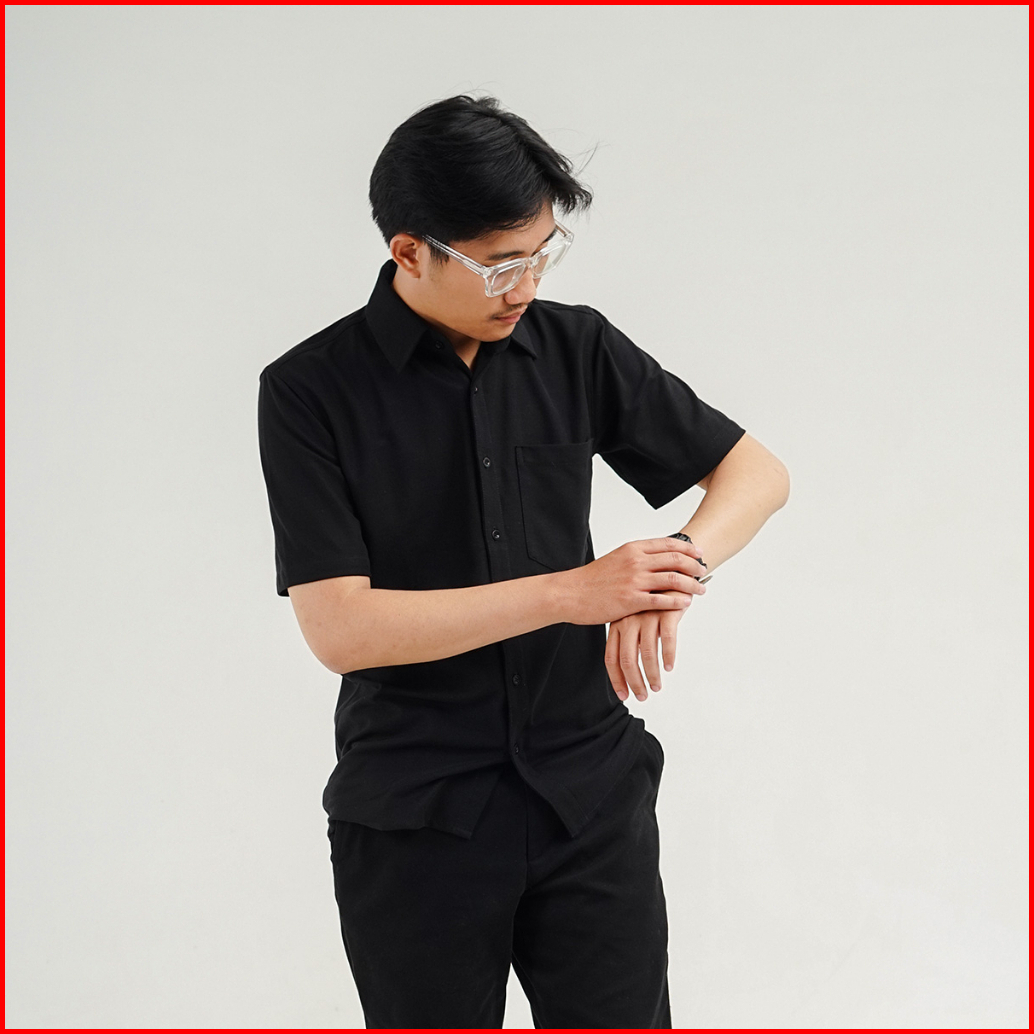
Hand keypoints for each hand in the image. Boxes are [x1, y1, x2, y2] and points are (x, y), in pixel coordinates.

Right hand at [555, 537, 708, 625]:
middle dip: (694, 566)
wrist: (571, 593)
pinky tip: (686, 604)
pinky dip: (677, 602)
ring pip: (673, 579)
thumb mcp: (616, 559)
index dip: (688, 549)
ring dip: (691, 585)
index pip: (667, 544)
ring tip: (700, 590)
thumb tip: (656, 558)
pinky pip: (661, 601)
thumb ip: (636, 557)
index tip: (699, 553)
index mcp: (632, 549)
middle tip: (703, 572)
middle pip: (675, 560)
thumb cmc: (592, 579)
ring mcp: (634, 581)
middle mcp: (635, 561)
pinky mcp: (631, 600)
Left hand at [604, 590, 691, 701]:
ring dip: (652, 674)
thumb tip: (629, 670)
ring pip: (646, 653)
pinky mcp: (666, 610)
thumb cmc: (651, 598)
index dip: (617, 679)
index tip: (623, 695)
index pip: (611, 657)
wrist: (670, 570)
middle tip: (643, 696)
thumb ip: (629, 638)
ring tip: (657, 687)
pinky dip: (668, 656)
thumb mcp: (634, 615)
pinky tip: (670, 666)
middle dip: (634, 682)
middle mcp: (629, 620)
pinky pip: (667, 639)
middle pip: (627, 658)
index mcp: (617, 623)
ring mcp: (647, 615)